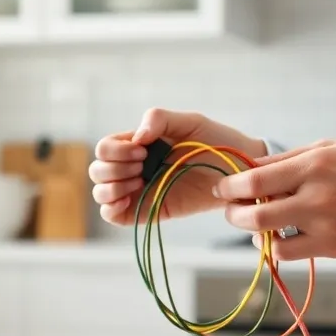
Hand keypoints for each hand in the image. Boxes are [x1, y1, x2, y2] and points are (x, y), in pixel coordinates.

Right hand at [89, 109, 267, 225]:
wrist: (238, 173)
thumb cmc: (216, 143)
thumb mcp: (189, 122)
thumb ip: (159, 119)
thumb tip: (135, 138)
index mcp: (138, 144)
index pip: (104, 148)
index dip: (116, 150)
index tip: (143, 150)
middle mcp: (133, 168)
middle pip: (97, 171)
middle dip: (114, 169)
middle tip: (144, 166)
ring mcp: (139, 191)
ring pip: (100, 194)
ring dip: (112, 188)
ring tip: (140, 182)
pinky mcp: (148, 212)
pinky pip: (114, 217)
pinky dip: (110, 210)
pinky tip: (128, 201)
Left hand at [212, 141, 335, 258]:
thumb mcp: (330, 149)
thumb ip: (288, 159)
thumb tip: (249, 168)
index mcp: (314, 164)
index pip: (256, 179)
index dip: (231, 187)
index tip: (222, 189)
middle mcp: (318, 195)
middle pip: (254, 214)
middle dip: (233, 214)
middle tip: (231, 210)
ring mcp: (326, 225)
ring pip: (269, 239)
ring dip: (255, 234)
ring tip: (259, 226)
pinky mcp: (334, 247)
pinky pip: (290, 253)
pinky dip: (277, 247)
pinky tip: (280, 238)